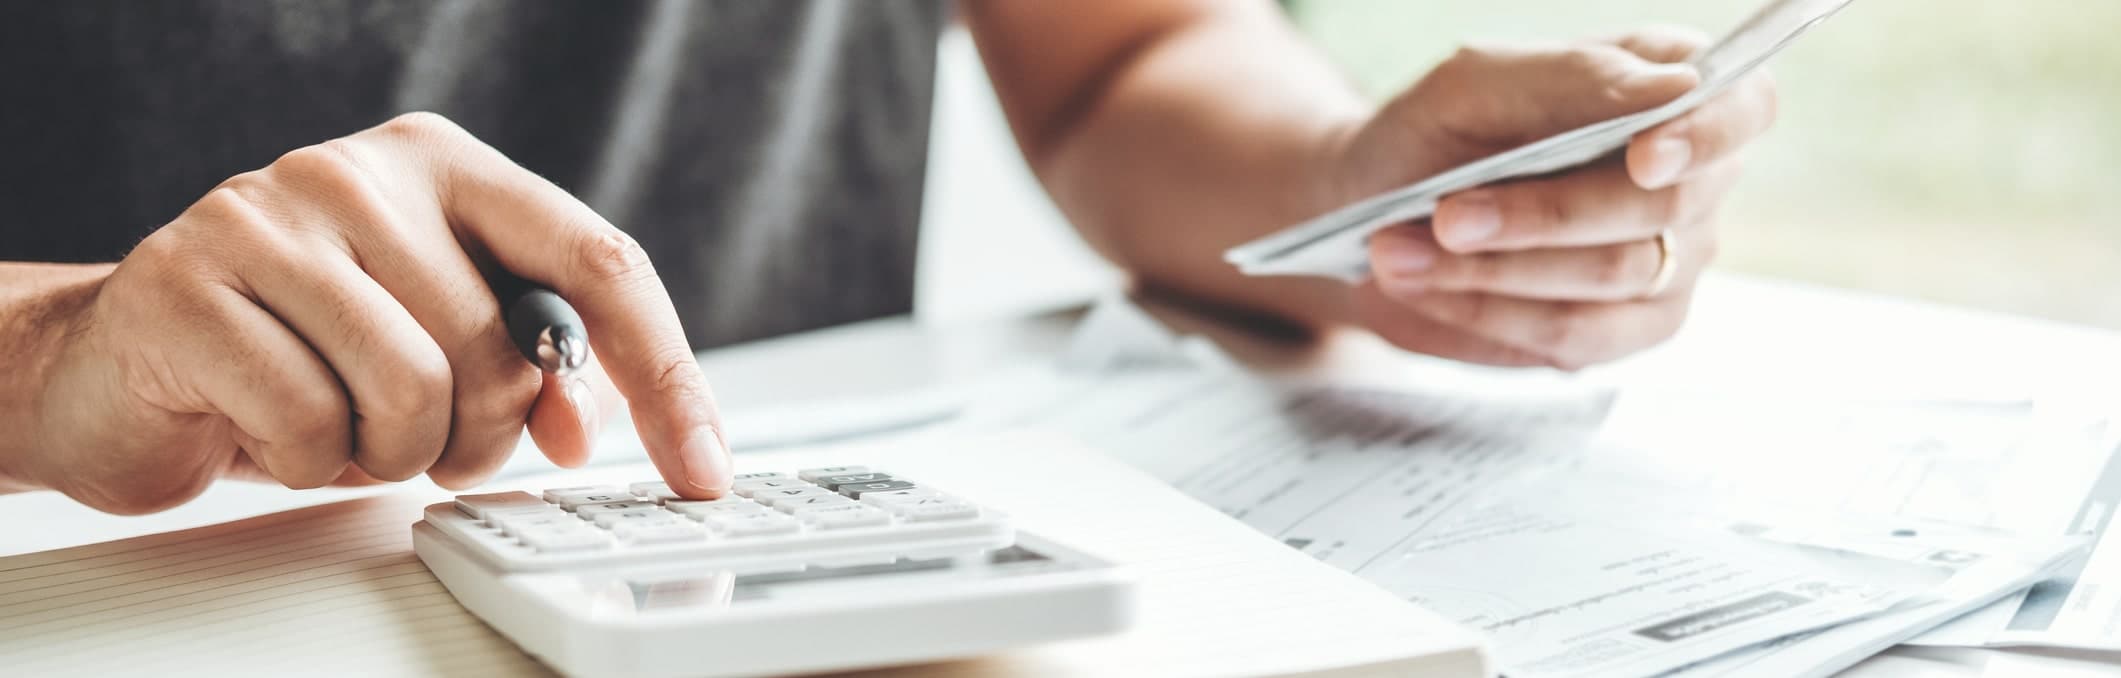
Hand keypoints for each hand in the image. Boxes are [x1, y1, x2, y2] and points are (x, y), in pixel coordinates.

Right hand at [16, 113, 730, 512]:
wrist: (121, 360)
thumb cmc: (300, 349)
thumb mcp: (437, 344)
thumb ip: (530, 367)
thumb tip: (584, 422)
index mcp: (448, 168)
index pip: (600, 262)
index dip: (663, 375)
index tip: (703, 464)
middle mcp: (364, 172)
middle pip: (508, 351)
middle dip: (476, 435)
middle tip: (412, 437)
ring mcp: (270, 215)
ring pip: (417, 392)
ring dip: (388, 454)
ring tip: (338, 425)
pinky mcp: (190, 283)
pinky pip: (312, 426)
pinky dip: (306, 463)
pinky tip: (268, 426)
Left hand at [1325, 28, 1775, 368]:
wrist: (1373, 208)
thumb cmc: (1437, 132)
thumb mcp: (1478, 82)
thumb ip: (1571, 77)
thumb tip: (1673, 88)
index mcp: (1671, 90)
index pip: (1742, 107)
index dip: (1704, 135)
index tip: (1643, 158)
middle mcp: (1693, 179)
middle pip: (1665, 206)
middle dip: (1546, 214)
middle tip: (1445, 213)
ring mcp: (1670, 261)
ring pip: (1614, 275)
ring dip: (1497, 269)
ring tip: (1398, 250)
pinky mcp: (1626, 330)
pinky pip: (1578, 335)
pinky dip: (1491, 312)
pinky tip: (1426, 287)